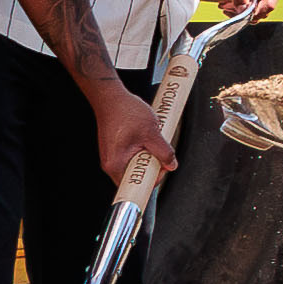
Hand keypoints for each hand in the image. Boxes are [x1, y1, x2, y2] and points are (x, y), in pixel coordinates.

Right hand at [87, 72, 179, 196]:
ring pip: (136, 165)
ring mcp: (112, 157)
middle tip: (159, 150)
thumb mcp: (151, 132)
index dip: (153, 179)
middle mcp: (111, 164)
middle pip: (138, 176)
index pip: (136, 186)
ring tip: (149, 139)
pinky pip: (132, 157)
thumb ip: (164, 151)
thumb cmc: (125, 112)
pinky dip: (142, 149)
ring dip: (148, 156)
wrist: (110, 97)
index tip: (162, 168)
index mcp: (116, 165)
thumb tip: (171, 164)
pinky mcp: (115, 150)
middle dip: (153, 164)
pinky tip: (144, 137)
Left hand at [201, 0, 282, 20]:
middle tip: (229, 5)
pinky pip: (259, 4)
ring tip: (230, 2)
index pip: (269, 4)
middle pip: (266, 8)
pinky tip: (235, 1)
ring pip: (262, 8)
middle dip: (247, 11)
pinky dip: (246, 6)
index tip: (237, 12)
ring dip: (245, 10)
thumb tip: (243, 9)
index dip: (253, 12)